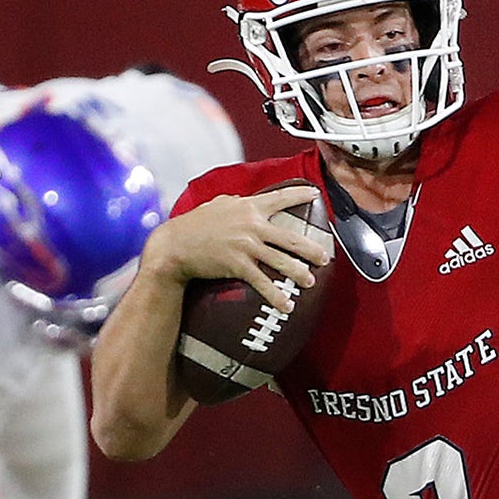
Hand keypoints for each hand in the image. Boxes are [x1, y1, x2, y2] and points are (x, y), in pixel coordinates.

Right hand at [143, 185, 331, 311]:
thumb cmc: (194, 225)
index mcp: (248, 207)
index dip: (300, 195)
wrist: (173, 245)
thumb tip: (243, 200)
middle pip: (290, 237)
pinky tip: (286, 304)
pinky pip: (263, 282)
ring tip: (310, 281)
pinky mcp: (238, 265)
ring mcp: (246, 245)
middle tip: (325, 257)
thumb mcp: (217, 205)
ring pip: (281, 261)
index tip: (316, 194)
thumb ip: (236, 202)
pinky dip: (276, 295)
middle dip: (311, 248)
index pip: (280, 198)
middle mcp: (251, 225)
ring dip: (299, 273)